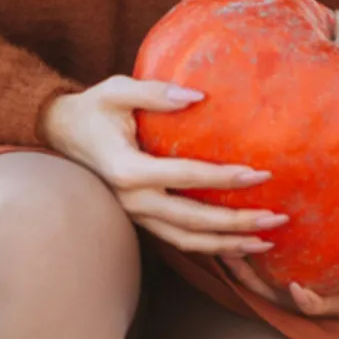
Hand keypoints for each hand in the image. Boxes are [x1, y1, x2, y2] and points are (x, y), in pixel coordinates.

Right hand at [40, 77, 287, 257]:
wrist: (61, 133)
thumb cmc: (93, 107)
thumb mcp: (117, 90)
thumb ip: (155, 92)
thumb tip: (198, 96)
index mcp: (128, 169)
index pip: (185, 178)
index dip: (224, 178)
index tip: (259, 173)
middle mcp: (132, 200)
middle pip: (193, 222)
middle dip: (238, 223)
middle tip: (277, 218)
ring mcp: (136, 215)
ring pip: (188, 241)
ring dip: (229, 244)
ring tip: (267, 241)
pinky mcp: (141, 218)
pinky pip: (179, 240)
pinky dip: (211, 247)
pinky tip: (239, 244)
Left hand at [222, 214, 338, 318]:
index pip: (328, 308)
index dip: (312, 303)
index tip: (299, 290)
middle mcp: (316, 295)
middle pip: (280, 299)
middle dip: (256, 282)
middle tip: (237, 255)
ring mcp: (294, 286)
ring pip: (259, 286)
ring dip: (239, 265)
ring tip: (219, 241)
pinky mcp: (278, 273)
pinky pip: (252, 270)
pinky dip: (238, 255)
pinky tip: (222, 230)